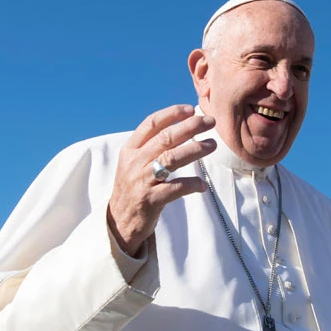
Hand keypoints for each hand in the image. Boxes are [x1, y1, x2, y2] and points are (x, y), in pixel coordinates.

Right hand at [108, 104, 217, 255]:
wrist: (118, 222)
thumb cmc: (133, 189)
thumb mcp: (133, 164)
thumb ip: (150, 148)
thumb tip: (180, 128)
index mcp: (130, 150)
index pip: (151, 124)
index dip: (171, 114)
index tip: (190, 109)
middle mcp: (135, 162)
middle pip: (166, 138)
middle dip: (190, 127)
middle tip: (210, 121)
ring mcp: (142, 181)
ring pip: (172, 159)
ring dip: (195, 150)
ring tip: (212, 145)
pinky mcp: (150, 200)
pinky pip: (176, 188)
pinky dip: (192, 185)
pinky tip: (203, 185)